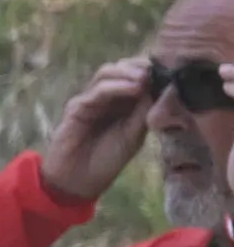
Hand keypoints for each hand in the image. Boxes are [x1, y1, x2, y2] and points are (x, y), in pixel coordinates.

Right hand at [44, 56, 161, 205]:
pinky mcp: (77, 107)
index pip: (136, 74)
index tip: (170, 70)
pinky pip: (97, 91)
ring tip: (145, 79)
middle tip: (158, 70)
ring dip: (128, 72)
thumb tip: (165, 86)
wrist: (79, 181)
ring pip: (108, 72)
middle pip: (122, 67)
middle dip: (140, 66)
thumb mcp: (135, 134)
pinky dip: (116, 86)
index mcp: (123, 101)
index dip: (151, 69)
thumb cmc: (107, 160)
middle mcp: (107, 96)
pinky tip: (133, 88)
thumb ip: (146, 110)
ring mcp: (91, 99)